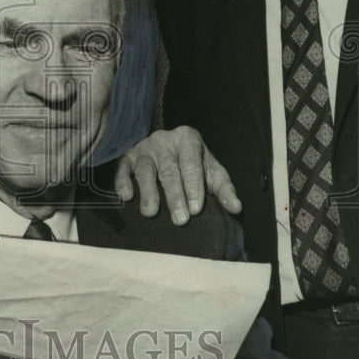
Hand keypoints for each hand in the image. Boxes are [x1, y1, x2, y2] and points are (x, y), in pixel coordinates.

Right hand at [114, 126, 241, 224]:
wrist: (169, 145)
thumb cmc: (192, 161)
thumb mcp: (210, 170)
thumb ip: (223, 188)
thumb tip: (236, 208)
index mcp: (188, 139)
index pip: (191, 163)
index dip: (194, 186)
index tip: (196, 209)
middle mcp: (165, 141)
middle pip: (169, 170)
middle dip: (174, 196)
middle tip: (180, 219)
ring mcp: (145, 148)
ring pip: (146, 170)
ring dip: (148, 192)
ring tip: (151, 213)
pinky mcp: (128, 156)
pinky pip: (122, 167)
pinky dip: (122, 181)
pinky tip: (126, 196)